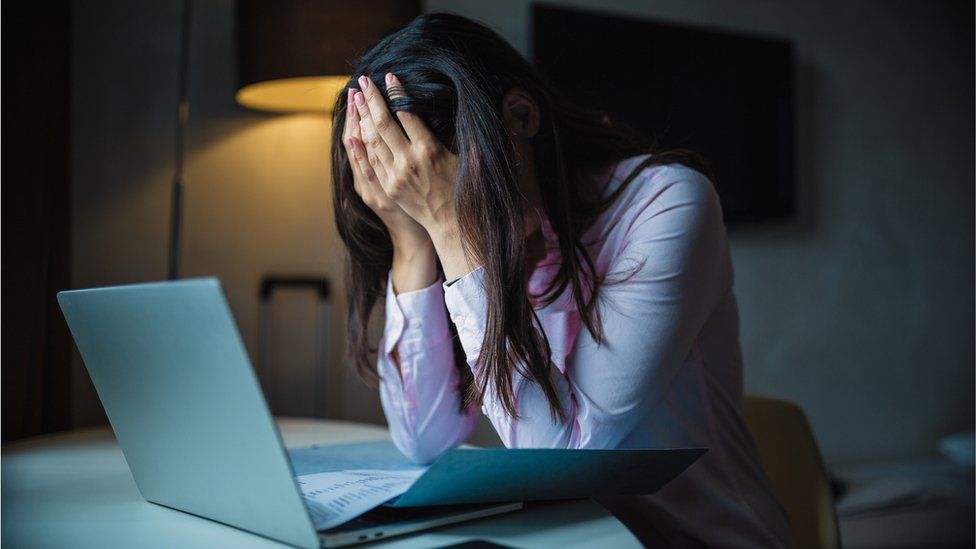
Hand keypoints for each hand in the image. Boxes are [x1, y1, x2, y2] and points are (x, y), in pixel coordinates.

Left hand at [353, 74, 476, 280]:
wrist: (451, 224)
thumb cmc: (462, 189)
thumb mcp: (465, 158)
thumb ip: (455, 132)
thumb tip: (461, 106)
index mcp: (430, 150)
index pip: (408, 114)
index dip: (397, 93)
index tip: (390, 76)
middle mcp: (408, 162)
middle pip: (383, 124)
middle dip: (372, 99)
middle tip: (363, 79)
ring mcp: (394, 177)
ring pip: (372, 141)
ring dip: (361, 117)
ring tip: (356, 98)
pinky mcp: (387, 188)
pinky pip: (368, 163)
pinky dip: (358, 146)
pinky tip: (352, 131)